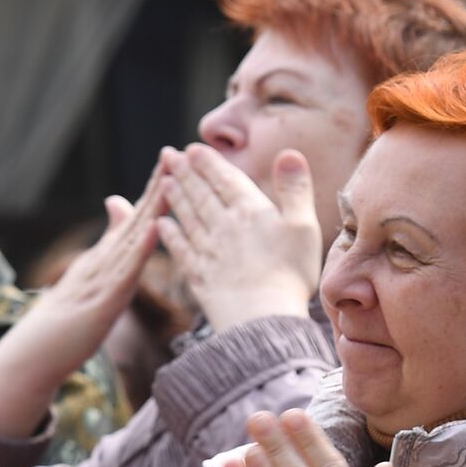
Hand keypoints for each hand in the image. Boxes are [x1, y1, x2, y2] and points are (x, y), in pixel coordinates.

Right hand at [0, 172, 162, 437]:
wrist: (36, 353)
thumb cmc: (67, 318)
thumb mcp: (93, 274)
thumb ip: (109, 243)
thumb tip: (118, 203)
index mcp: (107, 257)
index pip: (136, 218)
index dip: (155, 189)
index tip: (174, 159)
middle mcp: (104, 260)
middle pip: (136, 218)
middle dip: (157, 186)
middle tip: (175, 153)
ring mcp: (102, 279)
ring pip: (132, 238)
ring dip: (152, 209)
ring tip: (170, 180)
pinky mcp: (102, 301)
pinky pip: (126, 272)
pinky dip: (141, 249)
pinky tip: (156, 230)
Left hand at [157, 144, 319, 332]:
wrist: (261, 318)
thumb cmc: (289, 272)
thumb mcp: (303, 226)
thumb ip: (295, 188)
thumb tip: (289, 152)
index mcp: (249, 211)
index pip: (225, 179)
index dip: (208, 162)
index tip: (193, 149)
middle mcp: (223, 227)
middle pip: (201, 194)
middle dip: (185, 173)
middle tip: (168, 156)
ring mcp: (207, 252)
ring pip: (187, 218)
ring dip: (175, 198)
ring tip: (165, 183)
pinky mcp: (199, 277)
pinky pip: (180, 250)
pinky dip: (169, 235)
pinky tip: (161, 226)